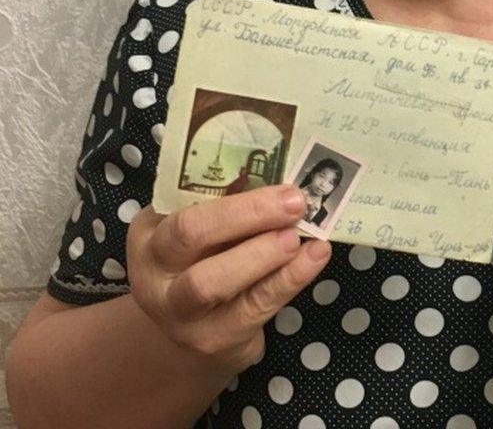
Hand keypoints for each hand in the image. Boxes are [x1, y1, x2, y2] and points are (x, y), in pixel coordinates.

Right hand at [127, 185, 331, 374]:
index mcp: (150, 232)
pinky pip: (252, 308)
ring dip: (262, 254)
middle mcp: (153, 272)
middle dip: (246, 214)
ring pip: (212, 281)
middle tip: (294, 203)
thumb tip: (284, 179)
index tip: (276, 182)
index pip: (183, 204)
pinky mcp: (213, 340)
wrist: (197, 331)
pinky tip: (315, 258)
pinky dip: (288, 280)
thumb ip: (230, 206)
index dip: (231, 194)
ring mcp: (178, 313)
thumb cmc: (207, 262)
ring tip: (299, 236)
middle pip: (190, 235)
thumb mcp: (205, 230)